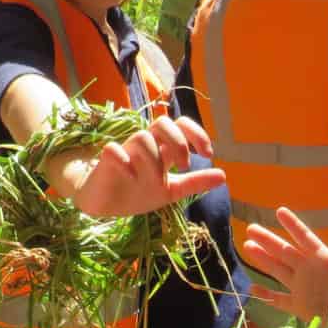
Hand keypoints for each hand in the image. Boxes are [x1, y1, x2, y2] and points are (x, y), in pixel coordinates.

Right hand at [69, 115, 225, 217]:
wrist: (104, 204)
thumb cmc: (137, 192)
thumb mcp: (171, 191)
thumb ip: (195, 182)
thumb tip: (223, 176)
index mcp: (163, 149)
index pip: (182, 124)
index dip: (197, 133)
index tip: (208, 154)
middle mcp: (146, 146)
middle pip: (163, 122)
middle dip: (178, 142)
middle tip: (185, 165)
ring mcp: (126, 151)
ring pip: (142, 137)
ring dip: (154, 159)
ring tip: (158, 182)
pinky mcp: (106, 161)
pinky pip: (113, 150)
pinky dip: (125, 162)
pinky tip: (132, 179)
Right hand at [237, 207, 327, 327]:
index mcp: (321, 257)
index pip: (304, 237)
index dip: (292, 225)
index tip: (279, 211)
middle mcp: (308, 269)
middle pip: (284, 251)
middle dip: (268, 240)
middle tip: (250, 229)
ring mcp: (301, 287)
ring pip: (278, 270)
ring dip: (263, 260)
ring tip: (246, 247)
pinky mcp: (299, 306)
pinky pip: (279, 300)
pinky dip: (266, 296)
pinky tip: (252, 289)